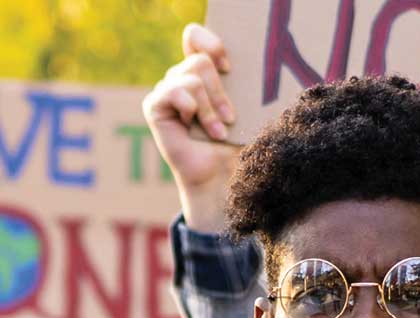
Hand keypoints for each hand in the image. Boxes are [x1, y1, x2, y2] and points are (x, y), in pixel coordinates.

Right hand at [142, 24, 238, 231]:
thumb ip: (247, 83)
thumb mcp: (248, 109)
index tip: (230, 68)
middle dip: (219, 91)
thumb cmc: (239, 146)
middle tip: (230, 118)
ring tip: (218, 131)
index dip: (211, 44)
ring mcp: (166, 93)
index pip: (195, 37)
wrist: (222, 179)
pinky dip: (190, 107)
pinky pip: (171, 90)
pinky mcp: (154, 107)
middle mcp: (181, 80)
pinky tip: (193, 125)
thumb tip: (264, 63)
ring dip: (209, 107)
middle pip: (199, 60)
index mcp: (202, 74)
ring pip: (190, 77)